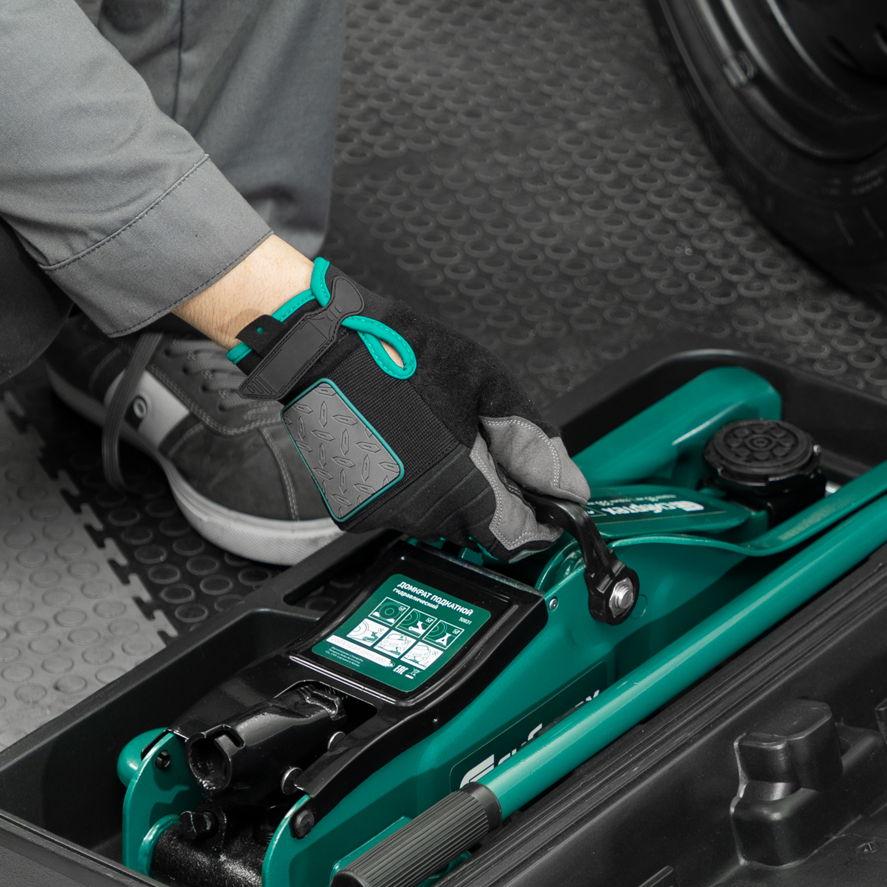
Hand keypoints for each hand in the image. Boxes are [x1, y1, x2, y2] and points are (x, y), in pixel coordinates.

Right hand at [228, 260, 587, 552]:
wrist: (319, 347)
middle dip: (495, 499)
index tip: (544, 505)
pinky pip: (404, 512)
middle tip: (485, 450)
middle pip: (480, 530)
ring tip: (439, 439)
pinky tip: (407, 448)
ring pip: (442, 522)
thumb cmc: (399, 354)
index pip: (516, 539)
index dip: (537, 523)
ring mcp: (386, 514)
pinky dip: (415, 490)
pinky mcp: (355, 511)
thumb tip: (567, 488)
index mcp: (462, 486)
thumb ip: (532, 442)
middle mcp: (423, 512)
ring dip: (454, 494)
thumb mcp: (488, 384)